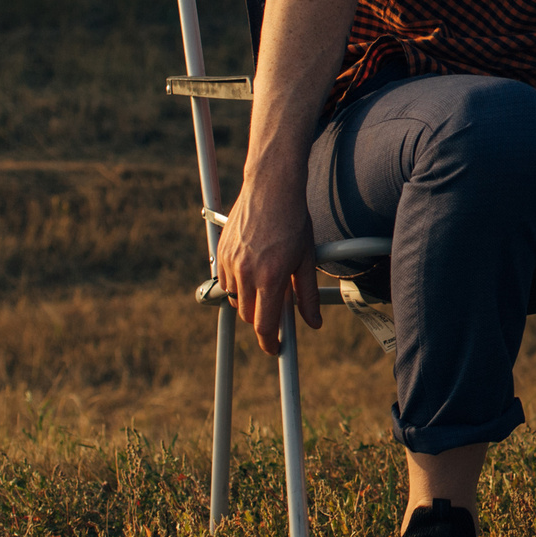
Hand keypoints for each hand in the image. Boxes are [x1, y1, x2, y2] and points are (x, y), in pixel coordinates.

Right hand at [213, 168, 322, 356]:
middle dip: (262, 318)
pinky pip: (226, 280)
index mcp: (270, 277)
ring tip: (267, 281)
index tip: (275, 348)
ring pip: (236, 299)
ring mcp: (230, 262)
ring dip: (249, 300)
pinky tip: (254, 267)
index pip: (264, 325)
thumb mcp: (307, 259)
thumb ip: (308, 295)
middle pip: (248, 315)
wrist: (271, 188)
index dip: (270, 342)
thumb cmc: (293, 221)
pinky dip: (238, 283)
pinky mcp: (221, 252)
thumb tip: (313, 322)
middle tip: (277, 308)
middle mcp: (246, 272)